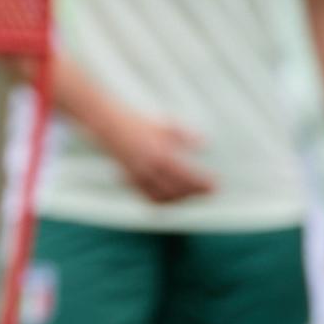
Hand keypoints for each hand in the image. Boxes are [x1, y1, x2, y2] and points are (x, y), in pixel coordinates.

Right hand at [101, 109, 216, 205]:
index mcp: (160, 156)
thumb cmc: (136, 122)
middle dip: (195, 194)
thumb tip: (204, 144)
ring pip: (162, 198)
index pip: (187, 177)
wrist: (108, 124)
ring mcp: (138, 177)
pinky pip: (147, 197)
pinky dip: (161, 201)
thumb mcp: (164, 125)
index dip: (202, 183)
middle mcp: (149, 170)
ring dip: (179, 200)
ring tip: (191, 195)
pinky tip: (171, 198)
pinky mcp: (130, 179)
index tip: (215, 184)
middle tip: (208, 192)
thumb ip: (185, 135)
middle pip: (177, 191)